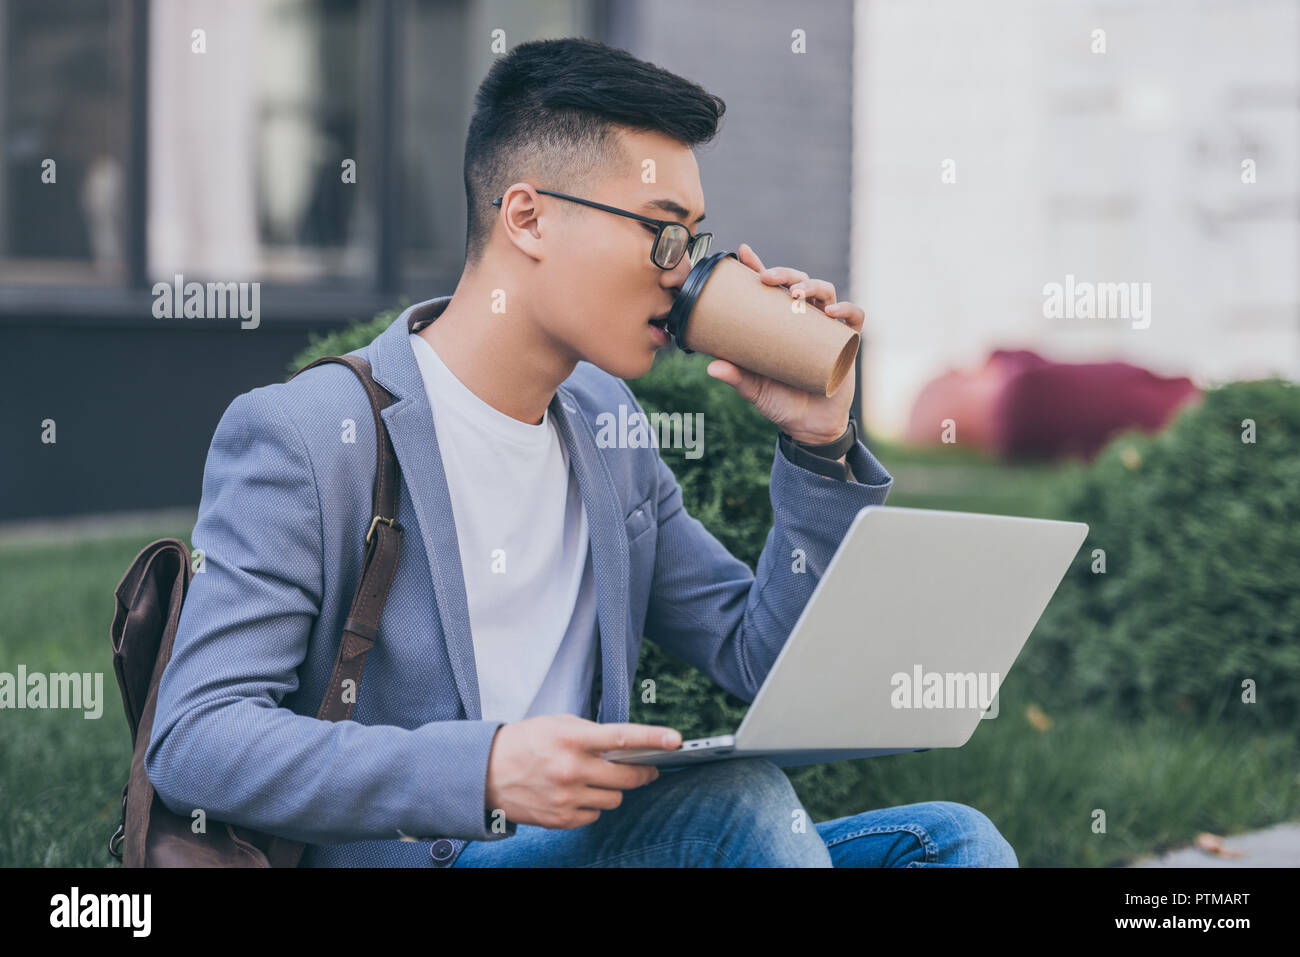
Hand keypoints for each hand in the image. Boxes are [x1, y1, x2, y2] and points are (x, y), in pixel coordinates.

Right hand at [484, 715, 680, 829]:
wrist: (484, 772)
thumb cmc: (525, 742)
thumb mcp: (558, 725)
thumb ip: (592, 734)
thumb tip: (626, 747)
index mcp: (572, 739)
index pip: (622, 738)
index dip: (653, 738)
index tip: (676, 740)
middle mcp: (571, 769)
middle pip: (627, 778)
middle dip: (642, 773)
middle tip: (646, 768)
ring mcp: (566, 797)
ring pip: (615, 799)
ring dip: (612, 790)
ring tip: (594, 779)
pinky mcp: (560, 818)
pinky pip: (595, 815)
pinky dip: (592, 805)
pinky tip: (576, 794)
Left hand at [705, 243, 863, 444]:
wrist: (808, 427)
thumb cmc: (779, 402)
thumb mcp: (754, 389)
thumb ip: (736, 377)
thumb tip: (710, 367)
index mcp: (779, 323)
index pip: (770, 288)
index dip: (759, 266)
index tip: (744, 252)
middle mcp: (803, 319)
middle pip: (798, 282)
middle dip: (785, 273)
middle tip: (768, 278)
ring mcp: (826, 328)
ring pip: (826, 293)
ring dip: (813, 286)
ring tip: (798, 293)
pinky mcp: (847, 342)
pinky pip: (854, 318)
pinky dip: (847, 310)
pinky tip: (834, 312)